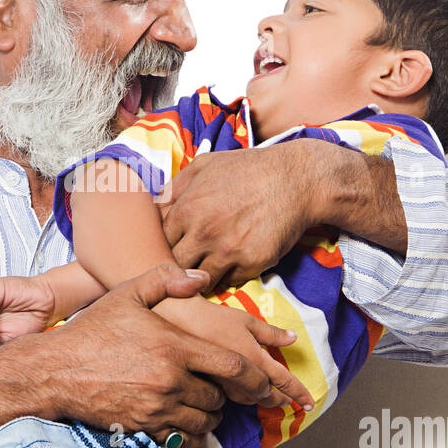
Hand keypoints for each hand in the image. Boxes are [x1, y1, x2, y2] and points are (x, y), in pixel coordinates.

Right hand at [0, 263, 300, 447]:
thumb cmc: (92, 330)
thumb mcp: (128, 294)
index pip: (233, 368)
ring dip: (211, 414)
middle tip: (223, 389)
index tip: (267, 385)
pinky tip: (185, 420)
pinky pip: (183, 437)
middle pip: (221, 397)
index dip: (257, 379)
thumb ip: (167, 280)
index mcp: (174, 346)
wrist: (54, 371)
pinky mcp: (144, 427)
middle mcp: (171, 380)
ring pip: (205, 420)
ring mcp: (157, 407)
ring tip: (202, 401)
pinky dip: (191, 432)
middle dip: (227, 395)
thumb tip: (200, 277)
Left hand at [159, 144, 327, 289]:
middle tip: (185, 264)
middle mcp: (203, 232)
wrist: (295, 179)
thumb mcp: (204, 166)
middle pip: (174, 265)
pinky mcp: (251, 263)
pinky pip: (228, 282)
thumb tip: (152, 206)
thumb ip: (174, 188)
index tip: (172, 246)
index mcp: (186, 209)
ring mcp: (227, 250)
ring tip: (203, 272)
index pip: (158, 241)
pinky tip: (230, 266)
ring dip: (199, 277)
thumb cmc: (247, 169)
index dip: (163, 245)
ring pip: (198, 280)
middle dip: (178, 265)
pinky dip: (226, 277)